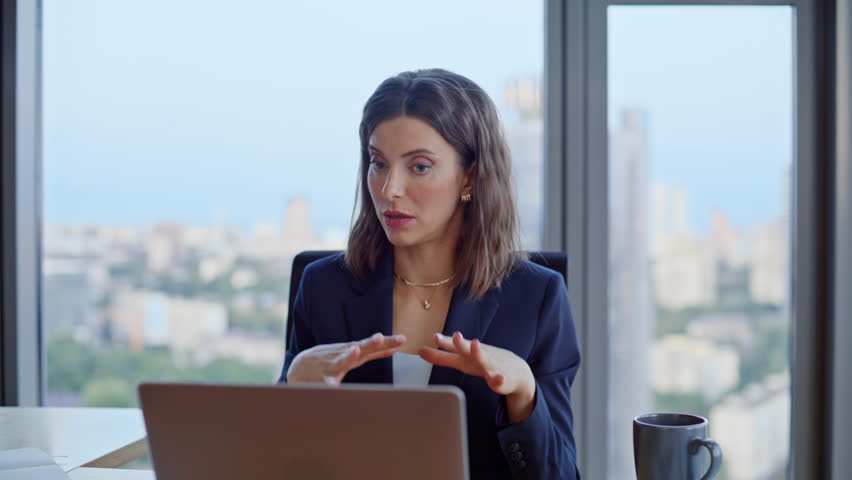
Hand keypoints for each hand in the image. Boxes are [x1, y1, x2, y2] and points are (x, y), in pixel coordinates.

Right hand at [287, 333, 405, 384]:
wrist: (300, 367)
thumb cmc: (330, 360)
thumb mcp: (352, 354)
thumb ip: (371, 353)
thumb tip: (392, 349)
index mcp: (354, 353)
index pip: (374, 347)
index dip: (387, 343)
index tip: (401, 339)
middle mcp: (344, 356)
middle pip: (360, 349)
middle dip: (370, 344)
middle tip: (379, 337)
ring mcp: (332, 366)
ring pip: (341, 360)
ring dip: (348, 355)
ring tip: (355, 350)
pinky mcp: (322, 379)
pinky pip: (326, 383)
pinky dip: (329, 384)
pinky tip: (332, 386)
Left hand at [419, 332, 535, 421]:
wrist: (515, 370)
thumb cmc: (484, 361)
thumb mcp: (463, 357)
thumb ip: (443, 354)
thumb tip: (420, 351)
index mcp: (465, 355)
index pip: (451, 348)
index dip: (443, 343)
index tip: (434, 337)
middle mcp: (477, 357)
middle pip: (467, 349)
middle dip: (461, 342)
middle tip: (456, 335)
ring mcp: (490, 366)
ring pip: (484, 359)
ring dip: (479, 352)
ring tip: (475, 345)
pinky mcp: (502, 378)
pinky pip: (500, 380)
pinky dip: (499, 379)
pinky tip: (498, 379)